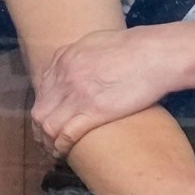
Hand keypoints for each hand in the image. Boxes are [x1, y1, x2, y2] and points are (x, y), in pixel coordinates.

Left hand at [29, 24, 172, 149]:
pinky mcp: (94, 112)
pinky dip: (60, 146)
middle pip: (40, 110)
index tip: (49, 119)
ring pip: (47, 125)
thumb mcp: (97, 42)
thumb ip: (80, 54)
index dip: (43, 108)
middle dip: (39, 129)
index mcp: (65, 59)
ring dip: (47, 142)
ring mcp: (78, 95)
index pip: (42, 89)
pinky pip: (66, 134)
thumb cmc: (135, 47)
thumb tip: (77, 64)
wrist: (155, 54)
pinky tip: (63, 153)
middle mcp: (65, 77)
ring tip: (53, 152)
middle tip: (46, 141)